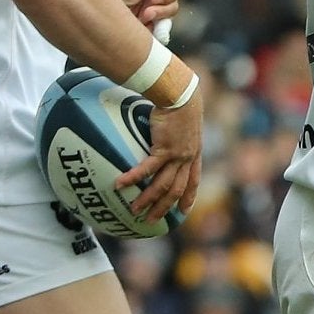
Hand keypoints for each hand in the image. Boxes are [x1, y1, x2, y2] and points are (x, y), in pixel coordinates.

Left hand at [105, 0, 183, 28]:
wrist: (92, 4)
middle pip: (174, 3)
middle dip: (163, 8)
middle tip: (148, 10)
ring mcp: (151, 10)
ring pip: (169, 17)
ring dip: (159, 17)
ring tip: (142, 16)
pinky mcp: (146, 25)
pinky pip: (159, 30)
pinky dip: (155, 30)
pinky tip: (145, 26)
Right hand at [118, 92, 201, 221]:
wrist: (179, 93)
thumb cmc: (178, 101)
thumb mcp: (180, 121)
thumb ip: (172, 132)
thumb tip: (158, 131)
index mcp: (194, 153)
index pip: (194, 181)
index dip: (189, 197)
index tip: (184, 211)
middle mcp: (187, 157)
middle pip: (177, 190)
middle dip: (165, 207)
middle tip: (152, 221)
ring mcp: (177, 155)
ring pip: (163, 184)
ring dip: (148, 199)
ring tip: (134, 210)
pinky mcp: (164, 149)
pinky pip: (147, 169)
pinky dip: (133, 178)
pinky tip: (120, 185)